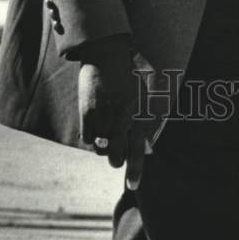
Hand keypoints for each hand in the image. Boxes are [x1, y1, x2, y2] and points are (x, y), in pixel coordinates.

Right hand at [78, 35, 140, 174]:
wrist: (107, 52)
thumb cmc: (130, 72)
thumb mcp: (148, 91)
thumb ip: (150, 116)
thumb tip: (150, 141)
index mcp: (139, 111)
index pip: (138, 147)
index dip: (136, 169)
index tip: (133, 187)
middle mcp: (123, 115)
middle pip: (116, 154)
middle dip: (116, 159)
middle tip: (116, 156)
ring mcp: (104, 114)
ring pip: (100, 148)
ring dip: (103, 146)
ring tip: (106, 132)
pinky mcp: (88, 111)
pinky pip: (87, 138)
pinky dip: (91, 136)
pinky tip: (95, 124)